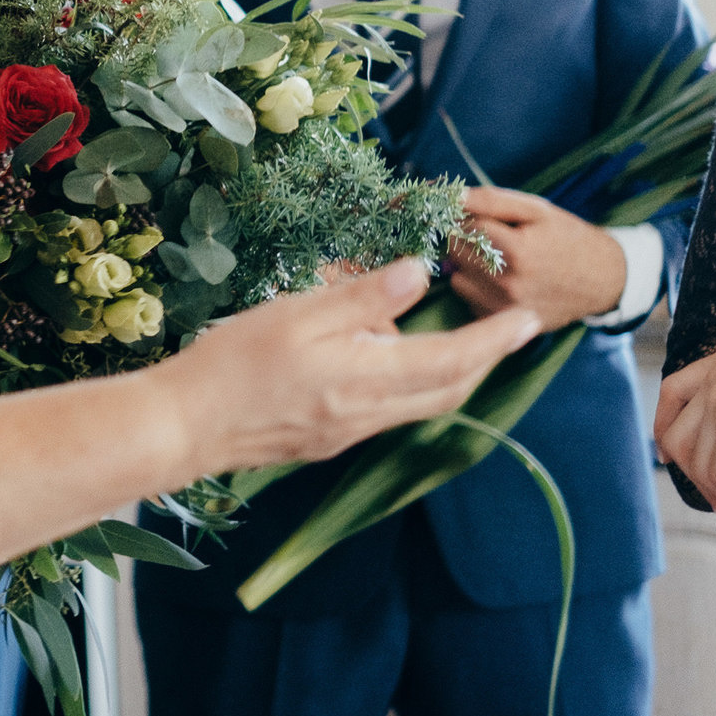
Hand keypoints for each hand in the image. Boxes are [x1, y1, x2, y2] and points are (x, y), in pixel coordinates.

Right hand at [161, 260, 542, 475]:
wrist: (185, 426)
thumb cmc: (233, 362)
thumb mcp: (297, 314)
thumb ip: (363, 297)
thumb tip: (420, 274)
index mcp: (365, 379)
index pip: (451, 360)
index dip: (495, 341)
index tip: (530, 321)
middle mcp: (367, 415)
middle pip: (448, 392)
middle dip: (483, 361)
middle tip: (505, 328)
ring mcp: (348, 434)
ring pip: (419, 404)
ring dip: (444, 371)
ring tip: (436, 331)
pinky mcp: (327, 441)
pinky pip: (386, 412)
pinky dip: (405, 383)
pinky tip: (377, 358)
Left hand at [449, 188, 628, 329]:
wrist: (604, 281)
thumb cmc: (568, 239)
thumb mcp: (538, 210)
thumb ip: (492, 200)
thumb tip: (453, 197)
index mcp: (516, 251)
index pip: (464, 226)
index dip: (471, 217)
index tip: (485, 218)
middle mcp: (507, 284)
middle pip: (456, 252)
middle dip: (466, 239)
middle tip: (492, 237)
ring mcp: (505, 308)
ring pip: (456, 277)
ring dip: (468, 266)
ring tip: (496, 260)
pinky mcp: (505, 324)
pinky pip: (469, 300)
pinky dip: (477, 289)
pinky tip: (500, 281)